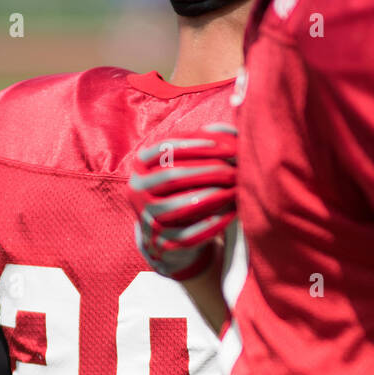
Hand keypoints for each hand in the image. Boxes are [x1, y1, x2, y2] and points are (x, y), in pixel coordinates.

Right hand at [128, 123, 237, 280]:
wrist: (165, 233)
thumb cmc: (181, 188)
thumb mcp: (186, 163)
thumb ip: (204, 143)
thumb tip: (228, 131)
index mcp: (140, 165)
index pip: (166, 147)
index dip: (195, 144)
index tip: (224, 145)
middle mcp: (137, 190)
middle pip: (173, 176)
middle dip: (208, 171)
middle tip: (235, 170)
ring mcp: (147, 218)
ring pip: (180, 206)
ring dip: (212, 197)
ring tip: (236, 190)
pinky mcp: (162, 243)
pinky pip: (190, 235)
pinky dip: (213, 225)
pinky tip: (233, 214)